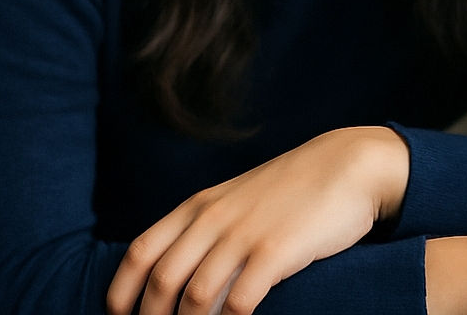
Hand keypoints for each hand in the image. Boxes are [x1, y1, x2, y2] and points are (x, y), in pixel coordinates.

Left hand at [107, 125, 408, 314]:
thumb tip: (178, 276)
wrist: (345, 165)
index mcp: (199, 206)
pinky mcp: (276, 251)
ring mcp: (243, 235)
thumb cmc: (291, 190)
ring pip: (194, 298)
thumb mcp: (238, 200)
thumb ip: (207, 229)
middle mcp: (213, 219)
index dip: (121, 293)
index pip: (141, 252)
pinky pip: (239, 303)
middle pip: (161, 281)